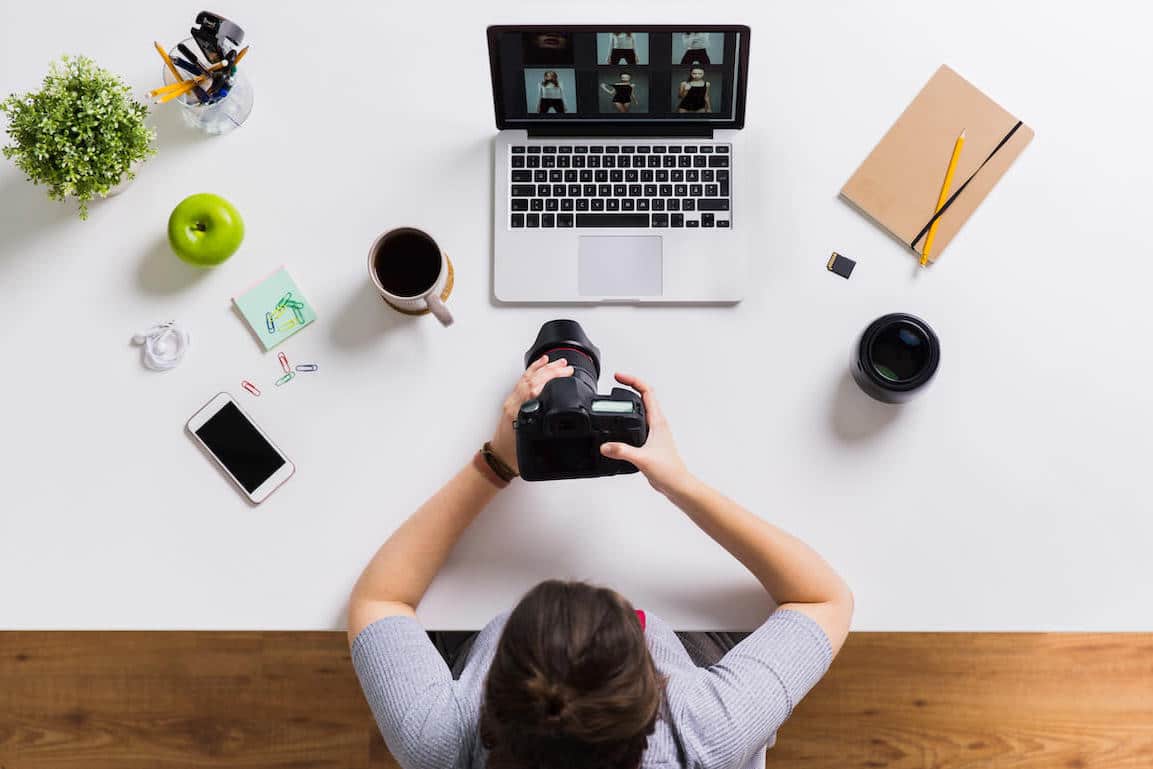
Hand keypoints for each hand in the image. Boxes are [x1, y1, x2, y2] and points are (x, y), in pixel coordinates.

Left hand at [490, 355, 573, 474]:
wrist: (499, 457)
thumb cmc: (513, 454)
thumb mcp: (531, 444)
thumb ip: (545, 433)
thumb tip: (561, 422)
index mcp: (517, 413)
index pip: (534, 389)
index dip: (550, 378)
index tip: (565, 374)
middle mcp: (513, 404)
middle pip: (532, 380)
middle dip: (551, 371)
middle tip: (567, 368)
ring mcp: (512, 401)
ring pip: (527, 378)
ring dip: (543, 368)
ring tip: (558, 363)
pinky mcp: (512, 401)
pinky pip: (523, 381)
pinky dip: (533, 371)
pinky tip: (541, 366)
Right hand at [599, 373, 690, 495]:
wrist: (677, 485)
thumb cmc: (669, 471)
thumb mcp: (643, 459)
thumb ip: (623, 451)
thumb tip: (606, 445)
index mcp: (658, 422)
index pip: (647, 392)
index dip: (632, 380)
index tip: (618, 377)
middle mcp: (657, 424)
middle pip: (644, 396)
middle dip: (630, 385)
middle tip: (616, 381)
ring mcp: (654, 432)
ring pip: (642, 409)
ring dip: (630, 400)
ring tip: (616, 396)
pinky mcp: (650, 441)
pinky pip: (638, 422)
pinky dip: (628, 417)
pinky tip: (620, 424)